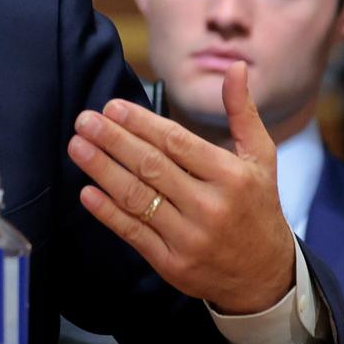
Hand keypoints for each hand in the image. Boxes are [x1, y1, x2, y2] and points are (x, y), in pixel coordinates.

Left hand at [67, 61, 294, 313]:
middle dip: (113, 141)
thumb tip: (235, 66)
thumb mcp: (261, 158)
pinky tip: (87, 191)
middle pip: (151, 167)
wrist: (266, 276)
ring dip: (102, 170)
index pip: (177, 143)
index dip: (141, 123)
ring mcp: (190, 238)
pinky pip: (133, 232)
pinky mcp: (173, 264)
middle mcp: (210, 206)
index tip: (112, 107)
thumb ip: (242, 112)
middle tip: (84, 120)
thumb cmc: (257, 207)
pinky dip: (107, 212)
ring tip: (77, 147)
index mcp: (231, 176)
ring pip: (137, 198)